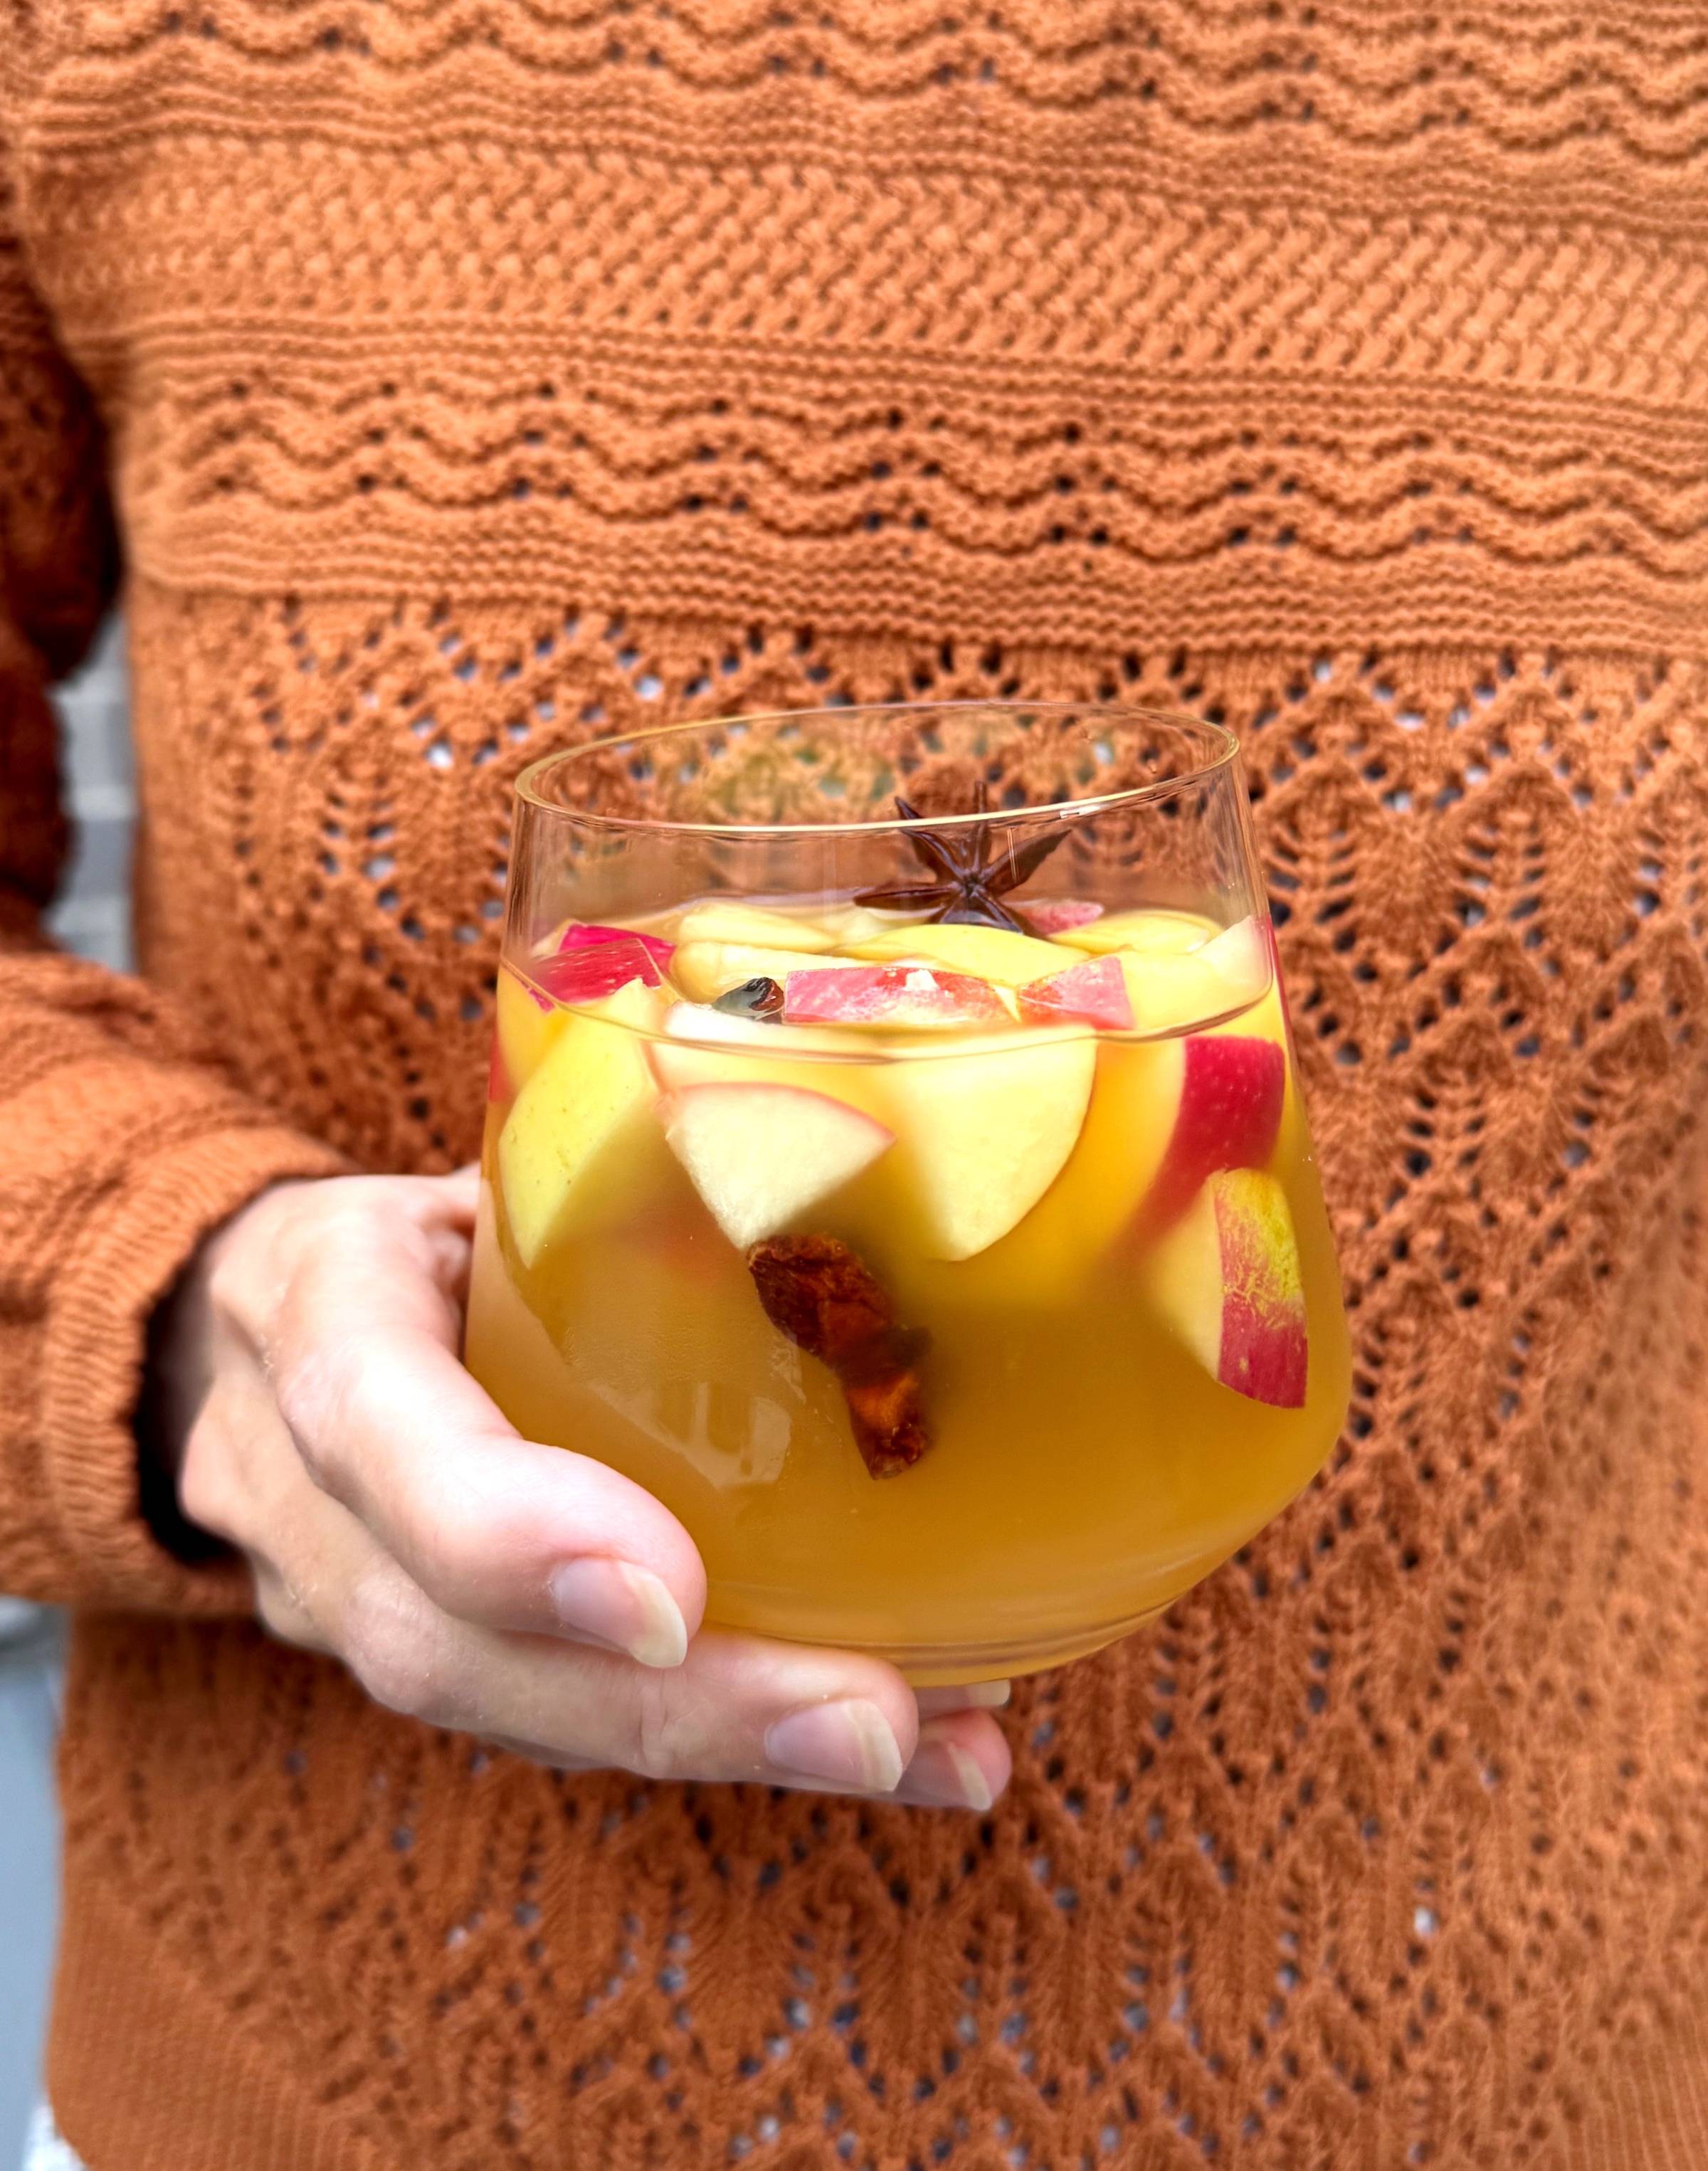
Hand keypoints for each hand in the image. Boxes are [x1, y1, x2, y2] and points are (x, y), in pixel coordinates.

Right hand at [152, 1169, 1011, 1808]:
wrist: (266, 1326)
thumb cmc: (432, 1225)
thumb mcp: (481, 1159)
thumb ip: (618, 1152)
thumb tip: (866, 1116)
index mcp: (317, 1304)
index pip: (370, 1418)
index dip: (501, 1524)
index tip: (671, 1594)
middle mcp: (302, 1483)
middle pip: (445, 1639)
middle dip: (668, 1703)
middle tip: (870, 1722)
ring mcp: (343, 1597)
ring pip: (513, 1716)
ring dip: (731, 1748)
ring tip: (937, 1751)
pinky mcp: (436, 1660)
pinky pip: (572, 1725)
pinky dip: (741, 1738)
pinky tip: (919, 1745)